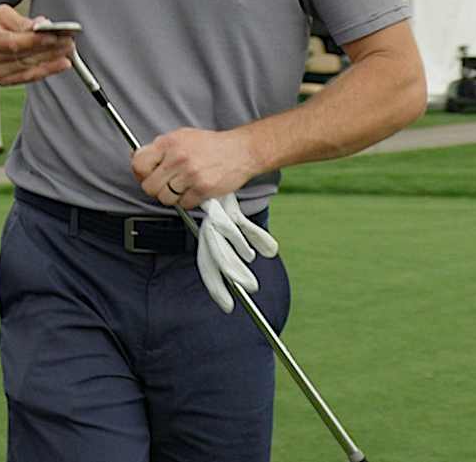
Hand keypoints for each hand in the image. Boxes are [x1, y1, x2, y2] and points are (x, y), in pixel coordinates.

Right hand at [0, 6, 74, 85]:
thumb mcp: (0, 14)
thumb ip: (21, 21)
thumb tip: (43, 26)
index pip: (12, 42)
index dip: (36, 41)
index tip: (56, 36)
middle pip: (22, 57)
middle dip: (49, 50)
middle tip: (69, 43)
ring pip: (27, 69)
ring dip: (51, 62)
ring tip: (69, 53)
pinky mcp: (0, 82)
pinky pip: (26, 77)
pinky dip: (45, 71)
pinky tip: (60, 64)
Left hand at [132, 127, 260, 209]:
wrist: (240, 151)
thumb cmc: (211, 145)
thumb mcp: (181, 136)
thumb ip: (159, 147)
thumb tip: (135, 157)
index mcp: (169, 143)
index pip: (138, 164)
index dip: (140, 173)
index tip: (147, 175)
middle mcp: (177, 158)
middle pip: (149, 186)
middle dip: (156, 188)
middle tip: (166, 184)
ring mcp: (190, 174)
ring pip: (165, 198)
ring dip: (172, 197)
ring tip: (182, 187)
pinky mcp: (202, 189)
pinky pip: (183, 204)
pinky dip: (187, 201)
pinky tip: (194, 190)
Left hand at [194, 195, 279, 312]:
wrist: (217, 168)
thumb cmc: (226, 199)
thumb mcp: (232, 219)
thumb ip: (245, 240)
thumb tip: (268, 253)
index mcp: (208, 237)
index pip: (207, 266)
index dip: (215, 287)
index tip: (228, 307)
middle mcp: (209, 230)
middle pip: (213, 258)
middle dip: (228, 279)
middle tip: (247, 293)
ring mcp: (216, 218)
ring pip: (223, 243)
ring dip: (238, 262)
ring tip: (252, 280)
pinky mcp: (225, 205)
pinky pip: (235, 223)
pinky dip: (251, 238)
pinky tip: (267, 250)